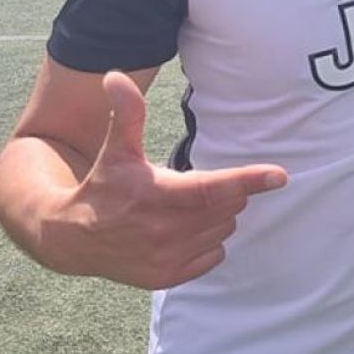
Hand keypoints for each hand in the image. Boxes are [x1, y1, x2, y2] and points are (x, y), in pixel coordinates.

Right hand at [47, 72, 287, 289]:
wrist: (72, 238)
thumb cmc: (103, 185)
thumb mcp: (115, 148)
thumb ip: (126, 112)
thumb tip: (115, 76)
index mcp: (156, 195)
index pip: (210, 189)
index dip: (247, 180)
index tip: (280, 175)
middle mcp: (163, 231)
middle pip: (227, 208)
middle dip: (226, 193)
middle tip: (198, 185)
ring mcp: (166, 257)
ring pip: (223, 230)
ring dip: (218, 217)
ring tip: (187, 207)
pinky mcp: (167, 277)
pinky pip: (214, 255)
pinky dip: (209, 241)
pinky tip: (185, 230)